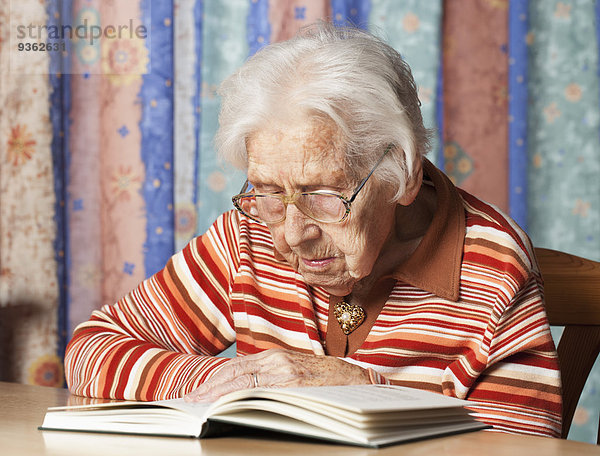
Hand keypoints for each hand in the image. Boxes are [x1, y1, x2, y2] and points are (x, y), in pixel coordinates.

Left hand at [184, 348, 369, 401]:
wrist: (359, 381)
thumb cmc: (327, 380)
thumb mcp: (296, 373)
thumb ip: (272, 378)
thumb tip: (245, 393)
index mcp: (275, 357)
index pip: (234, 368)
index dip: (212, 380)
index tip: (196, 393)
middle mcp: (276, 360)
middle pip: (232, 374)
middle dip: (207, 388)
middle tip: (187, 402)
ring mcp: (284, 371)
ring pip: (241, 381)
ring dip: (217, 394)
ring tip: (198, 406)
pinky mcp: (293, 383)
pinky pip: (260, 390)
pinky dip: (239, 397)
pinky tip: (226, 406)